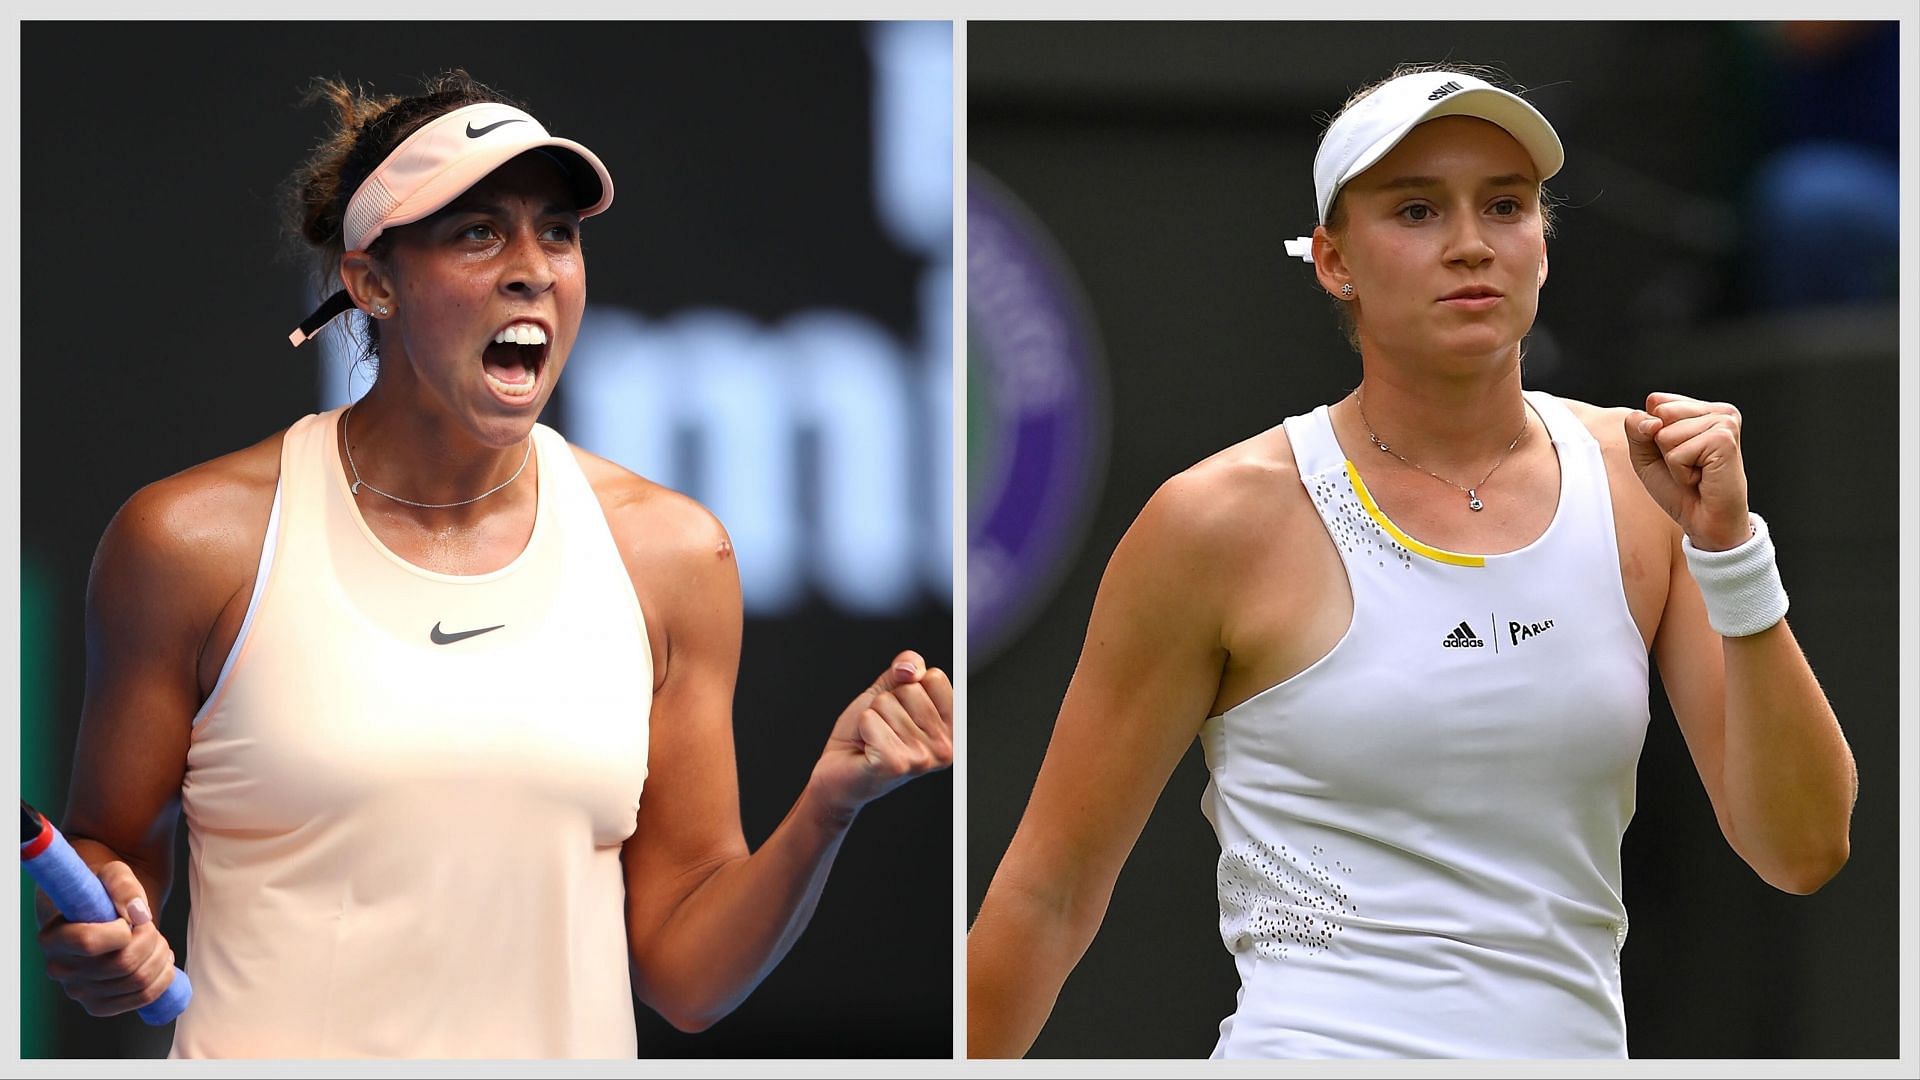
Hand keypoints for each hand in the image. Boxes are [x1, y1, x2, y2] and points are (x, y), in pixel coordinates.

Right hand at [35, 861, 178, 1016]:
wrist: (104, 917)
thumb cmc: (104, 893)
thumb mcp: (112, 875)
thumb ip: (123, 885)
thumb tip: (138, 913)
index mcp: (52, 938)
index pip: (88, 942)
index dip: (121, 930)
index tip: (127, 919)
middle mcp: (60, 969)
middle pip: (122, 964)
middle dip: (150, 940)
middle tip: (149, 926)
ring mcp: (79, 992)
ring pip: (137, 981)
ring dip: (160, 956)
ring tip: (157, 940)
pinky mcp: (99, 1005)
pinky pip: (141, 998)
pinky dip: (162, 979)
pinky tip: (162, 961)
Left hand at [810, 650, 954, 821]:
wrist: (838, 774)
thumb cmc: (866, 734)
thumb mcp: (889, 691)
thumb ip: (906, 668)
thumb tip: (910, 668)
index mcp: (951, 729)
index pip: (936, 677)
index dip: (909, 685)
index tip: (902, 710)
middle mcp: (944, 747)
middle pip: (911, 689)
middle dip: (888, 702)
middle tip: (884, 729)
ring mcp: (922, 758)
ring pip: (887, 703)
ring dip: (873, 717)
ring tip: (874, 740)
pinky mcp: (895, 764)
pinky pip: (870, 719)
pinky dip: (861, 727)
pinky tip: (866, 748)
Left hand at [1625, 392, 1751, 551]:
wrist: (1706, 522)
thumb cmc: (1680, 489)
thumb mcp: (1646, 455)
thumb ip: (1636, 429)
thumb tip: (1652, 419)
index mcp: (1701, 409)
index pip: (1655, 401)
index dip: (1652, 433)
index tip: (1676, 454)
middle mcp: (1718, 411)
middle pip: (1659, 413)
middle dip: (1663, 447)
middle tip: (1688, 465)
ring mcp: (1724, 423)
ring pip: (1666, 433)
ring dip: (1674, 461)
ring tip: (1696, 472)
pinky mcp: (1724, 440)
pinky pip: (1677, 453)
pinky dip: (1681, 472)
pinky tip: (1702, 478)